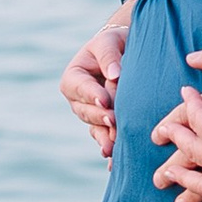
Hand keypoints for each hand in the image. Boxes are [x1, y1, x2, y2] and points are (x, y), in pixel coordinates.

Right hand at [61, 3, 132, 158]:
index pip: (79, 87)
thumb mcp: (110, 41)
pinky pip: (104, 136)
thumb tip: (113, 74)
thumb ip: (109, 55)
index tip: (105, 100)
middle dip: (99, 116)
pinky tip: (114, 160)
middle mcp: (78, 99)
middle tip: (113, 120)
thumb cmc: (115, 43)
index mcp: (74, 76)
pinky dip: (110, 146)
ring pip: (95, 126)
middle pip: (85, 110)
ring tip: (113, 144)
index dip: (91, 94)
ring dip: (104, 135)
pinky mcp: (104, 124)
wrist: (127, 53)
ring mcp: (90, 113)